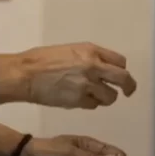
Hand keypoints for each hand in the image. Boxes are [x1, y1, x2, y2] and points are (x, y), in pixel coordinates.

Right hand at [9, 43, 136, 108]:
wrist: (25, 74)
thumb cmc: (41, 60)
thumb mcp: (70, 50)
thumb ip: (88, 57)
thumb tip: (101, 67)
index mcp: (91, 50)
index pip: (120, 61)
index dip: (120, 69)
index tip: (119, 76)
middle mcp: (93, 66)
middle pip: (123, 78)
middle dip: (129, 87)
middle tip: (128, 92)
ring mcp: (87, 84)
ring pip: (110, 97)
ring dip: (106, 98)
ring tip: (95, 96)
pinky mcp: (79, 100)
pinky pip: (94, 105)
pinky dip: (90, 104)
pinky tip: (80, 99)